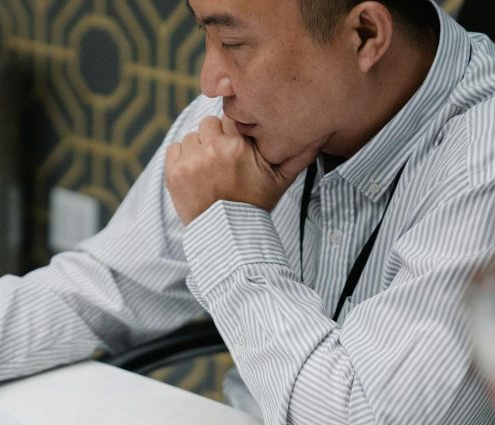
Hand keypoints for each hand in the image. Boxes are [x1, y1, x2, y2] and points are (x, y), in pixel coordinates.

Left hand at [165, 115, 317, 224]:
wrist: (229, 235)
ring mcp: (190, 161)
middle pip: (208, 123)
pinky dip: (182, 158)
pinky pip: (174, 148)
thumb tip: (321, 134)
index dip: (234, 132)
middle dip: (215, 137)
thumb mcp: (281, 180)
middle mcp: (212, 149)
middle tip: (221, 158)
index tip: (236, 145)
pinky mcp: (174, 173)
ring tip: (208, 169)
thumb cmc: (256, 205)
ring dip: (198, 148)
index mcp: (238, 146)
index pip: (231, 118)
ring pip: (191, 136)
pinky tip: (195, 174)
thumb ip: (299, 154)